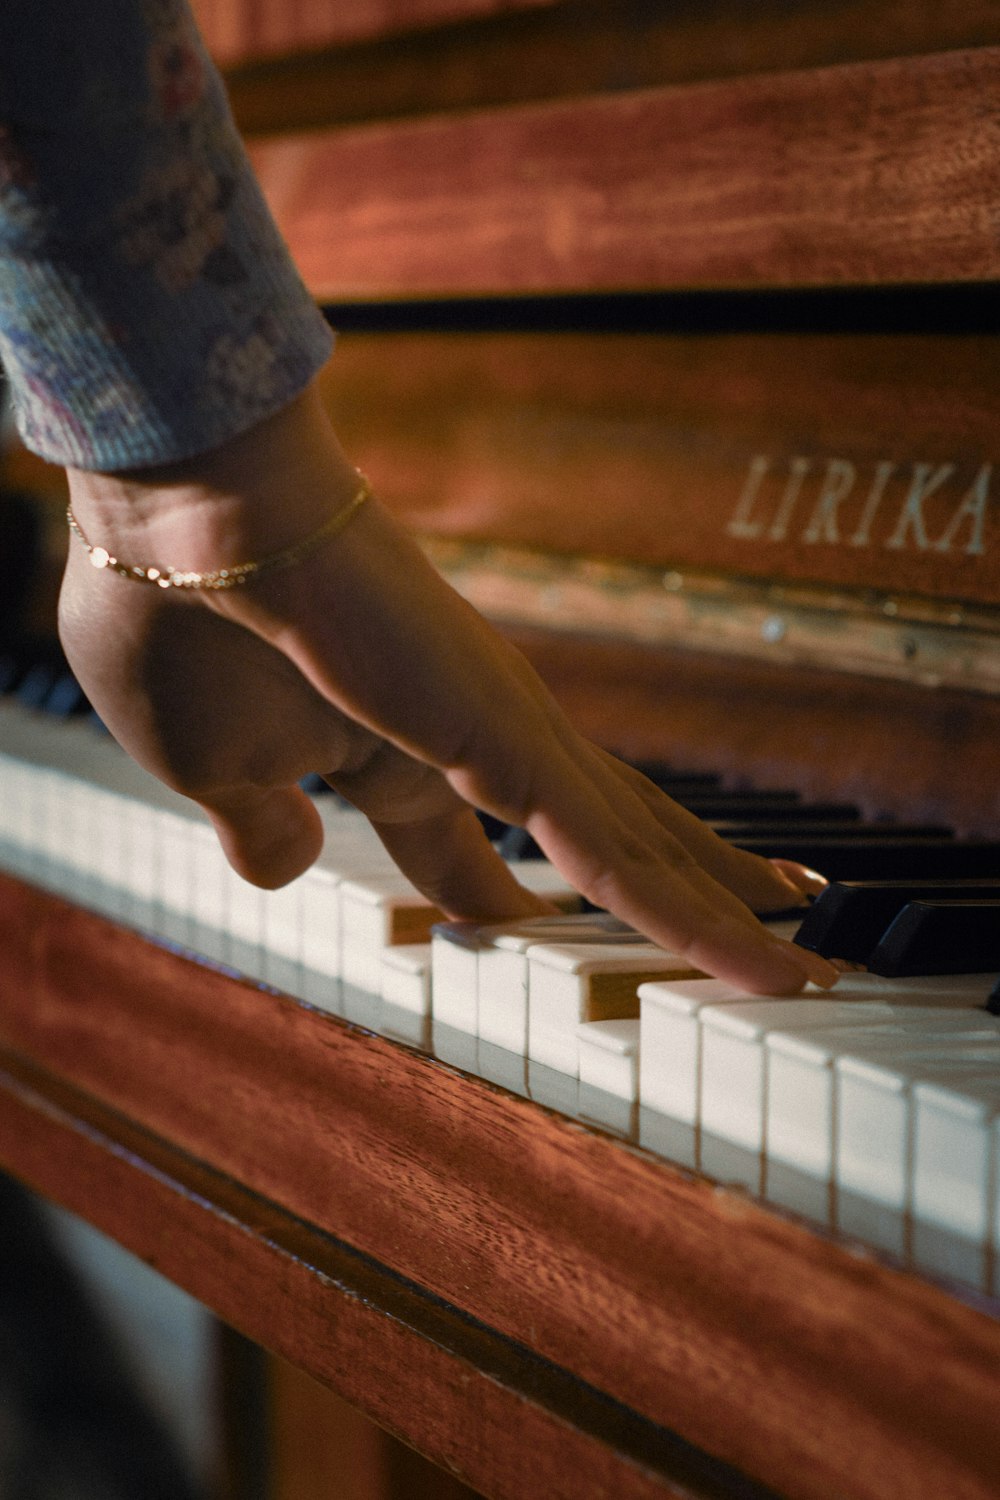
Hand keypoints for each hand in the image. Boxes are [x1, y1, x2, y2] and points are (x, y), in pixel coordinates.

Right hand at [59, 384, 837, 993]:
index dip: (505, 904)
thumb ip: (260, 825)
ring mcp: (506, 742)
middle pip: (604, 840)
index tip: (525, 933)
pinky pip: (613, 855)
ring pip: (636, 854)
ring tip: (796, 966)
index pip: (471, 855)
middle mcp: (472, 749)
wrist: (188, 523)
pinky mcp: (513, 742)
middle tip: (756, 926)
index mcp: (392, 763)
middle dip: (674, 893)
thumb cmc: (177, 628)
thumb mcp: (207, 769)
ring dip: (715, 915)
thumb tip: (280, 870)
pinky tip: (752, 966)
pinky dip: (687, 916)